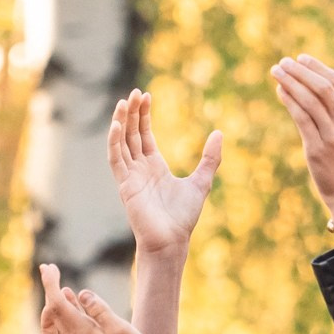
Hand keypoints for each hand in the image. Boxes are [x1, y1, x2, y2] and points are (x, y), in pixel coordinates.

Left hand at [40, 263, 158, 333]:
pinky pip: (69, 329)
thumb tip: (82, 294)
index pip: (57, 304)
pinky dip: (68, 312)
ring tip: (58, 283)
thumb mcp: (121, 331)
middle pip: (53, 312)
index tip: (47, 266)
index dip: (50, 283)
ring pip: (60, 321)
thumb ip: (101, 312)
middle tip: (48, 268)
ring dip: (57, 301)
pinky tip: (75, 304)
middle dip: (49, 289)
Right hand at [108, 89, 220, 258]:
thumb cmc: (183, 217)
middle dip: (131, 113)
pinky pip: (116, 160)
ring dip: (120, 122)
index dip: (143, 115)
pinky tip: (117, 126)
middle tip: (134, 92)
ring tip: (123, 102)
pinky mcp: (125, 185)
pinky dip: (114, 142)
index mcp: (154, 166)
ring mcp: (130, 176)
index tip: (145, 96)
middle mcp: (139, 169)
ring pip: (121, 142)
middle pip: (131, 134)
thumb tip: (219, 133)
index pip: (143, 135)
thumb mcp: (202, 182)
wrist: (172, 241)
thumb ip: (209, 159)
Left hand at [271, 54, 333, 225]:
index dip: (317, 67)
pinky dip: (289, 101)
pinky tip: (279, 92)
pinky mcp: (318, 149)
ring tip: (276, 72)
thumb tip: (315, 88)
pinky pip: (301, 118)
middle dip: (301, 71)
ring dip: (291, 82)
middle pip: (323, 87)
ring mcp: (333, 135)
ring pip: (310, 100)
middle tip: (283, 62)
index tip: (301, 58)